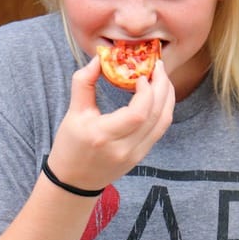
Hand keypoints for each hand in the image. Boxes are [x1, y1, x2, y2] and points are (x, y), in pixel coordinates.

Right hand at [48, 55, 174, 190]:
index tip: (141, 75)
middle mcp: (123, 148)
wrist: (74, 182)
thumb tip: (100, 58)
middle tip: (158, 67)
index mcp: (103, 136)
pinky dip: (164, 110)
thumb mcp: (73, 113)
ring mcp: (135, 155)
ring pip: (163, 123)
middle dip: (162, 87)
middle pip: (156, 116)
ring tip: (162, 78)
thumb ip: (84, 82)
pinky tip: (160, 95)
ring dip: (168, 97)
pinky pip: (160, 130)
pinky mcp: (141, 156)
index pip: (137, 114)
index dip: (146, 92)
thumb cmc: (70, 146)